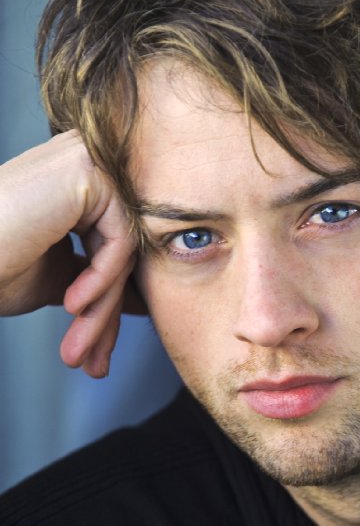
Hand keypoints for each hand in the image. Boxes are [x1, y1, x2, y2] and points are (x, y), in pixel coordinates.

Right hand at [0, 130, 137, 376]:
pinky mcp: (90, 173)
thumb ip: (99, 281)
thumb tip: (137, 300)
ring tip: (79, 349)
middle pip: (119, 251)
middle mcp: (87, 167)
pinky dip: (101, 279)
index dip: (104, 304)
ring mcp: (90, 164)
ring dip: (101, 308)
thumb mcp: (57, 280)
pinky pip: (119, 239)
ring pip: (121, 250)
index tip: (98, 351)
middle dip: (105, 314)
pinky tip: (73, 302)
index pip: (110, 249)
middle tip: (93, 362)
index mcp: (77, 188)